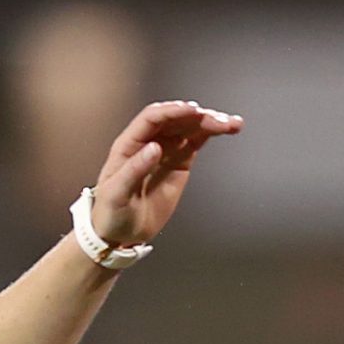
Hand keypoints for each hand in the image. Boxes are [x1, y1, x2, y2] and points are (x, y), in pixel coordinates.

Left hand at [88, 100, 242, 248]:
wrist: (120, 233)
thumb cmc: (111, 212)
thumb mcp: (117, 193)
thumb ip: (135, 169)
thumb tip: (155, 148)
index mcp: (129, 144)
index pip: (152, 118)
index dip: (173, 111)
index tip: (193, 111)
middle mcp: (148, 142)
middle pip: (176, 120)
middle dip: (199, 117)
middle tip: (220, 120)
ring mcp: (165, 151)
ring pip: (189, 129)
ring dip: (210, 123)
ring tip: (232, 124)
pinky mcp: (179, 163)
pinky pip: (195, 142)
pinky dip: (210, 135)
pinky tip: (225, 130)